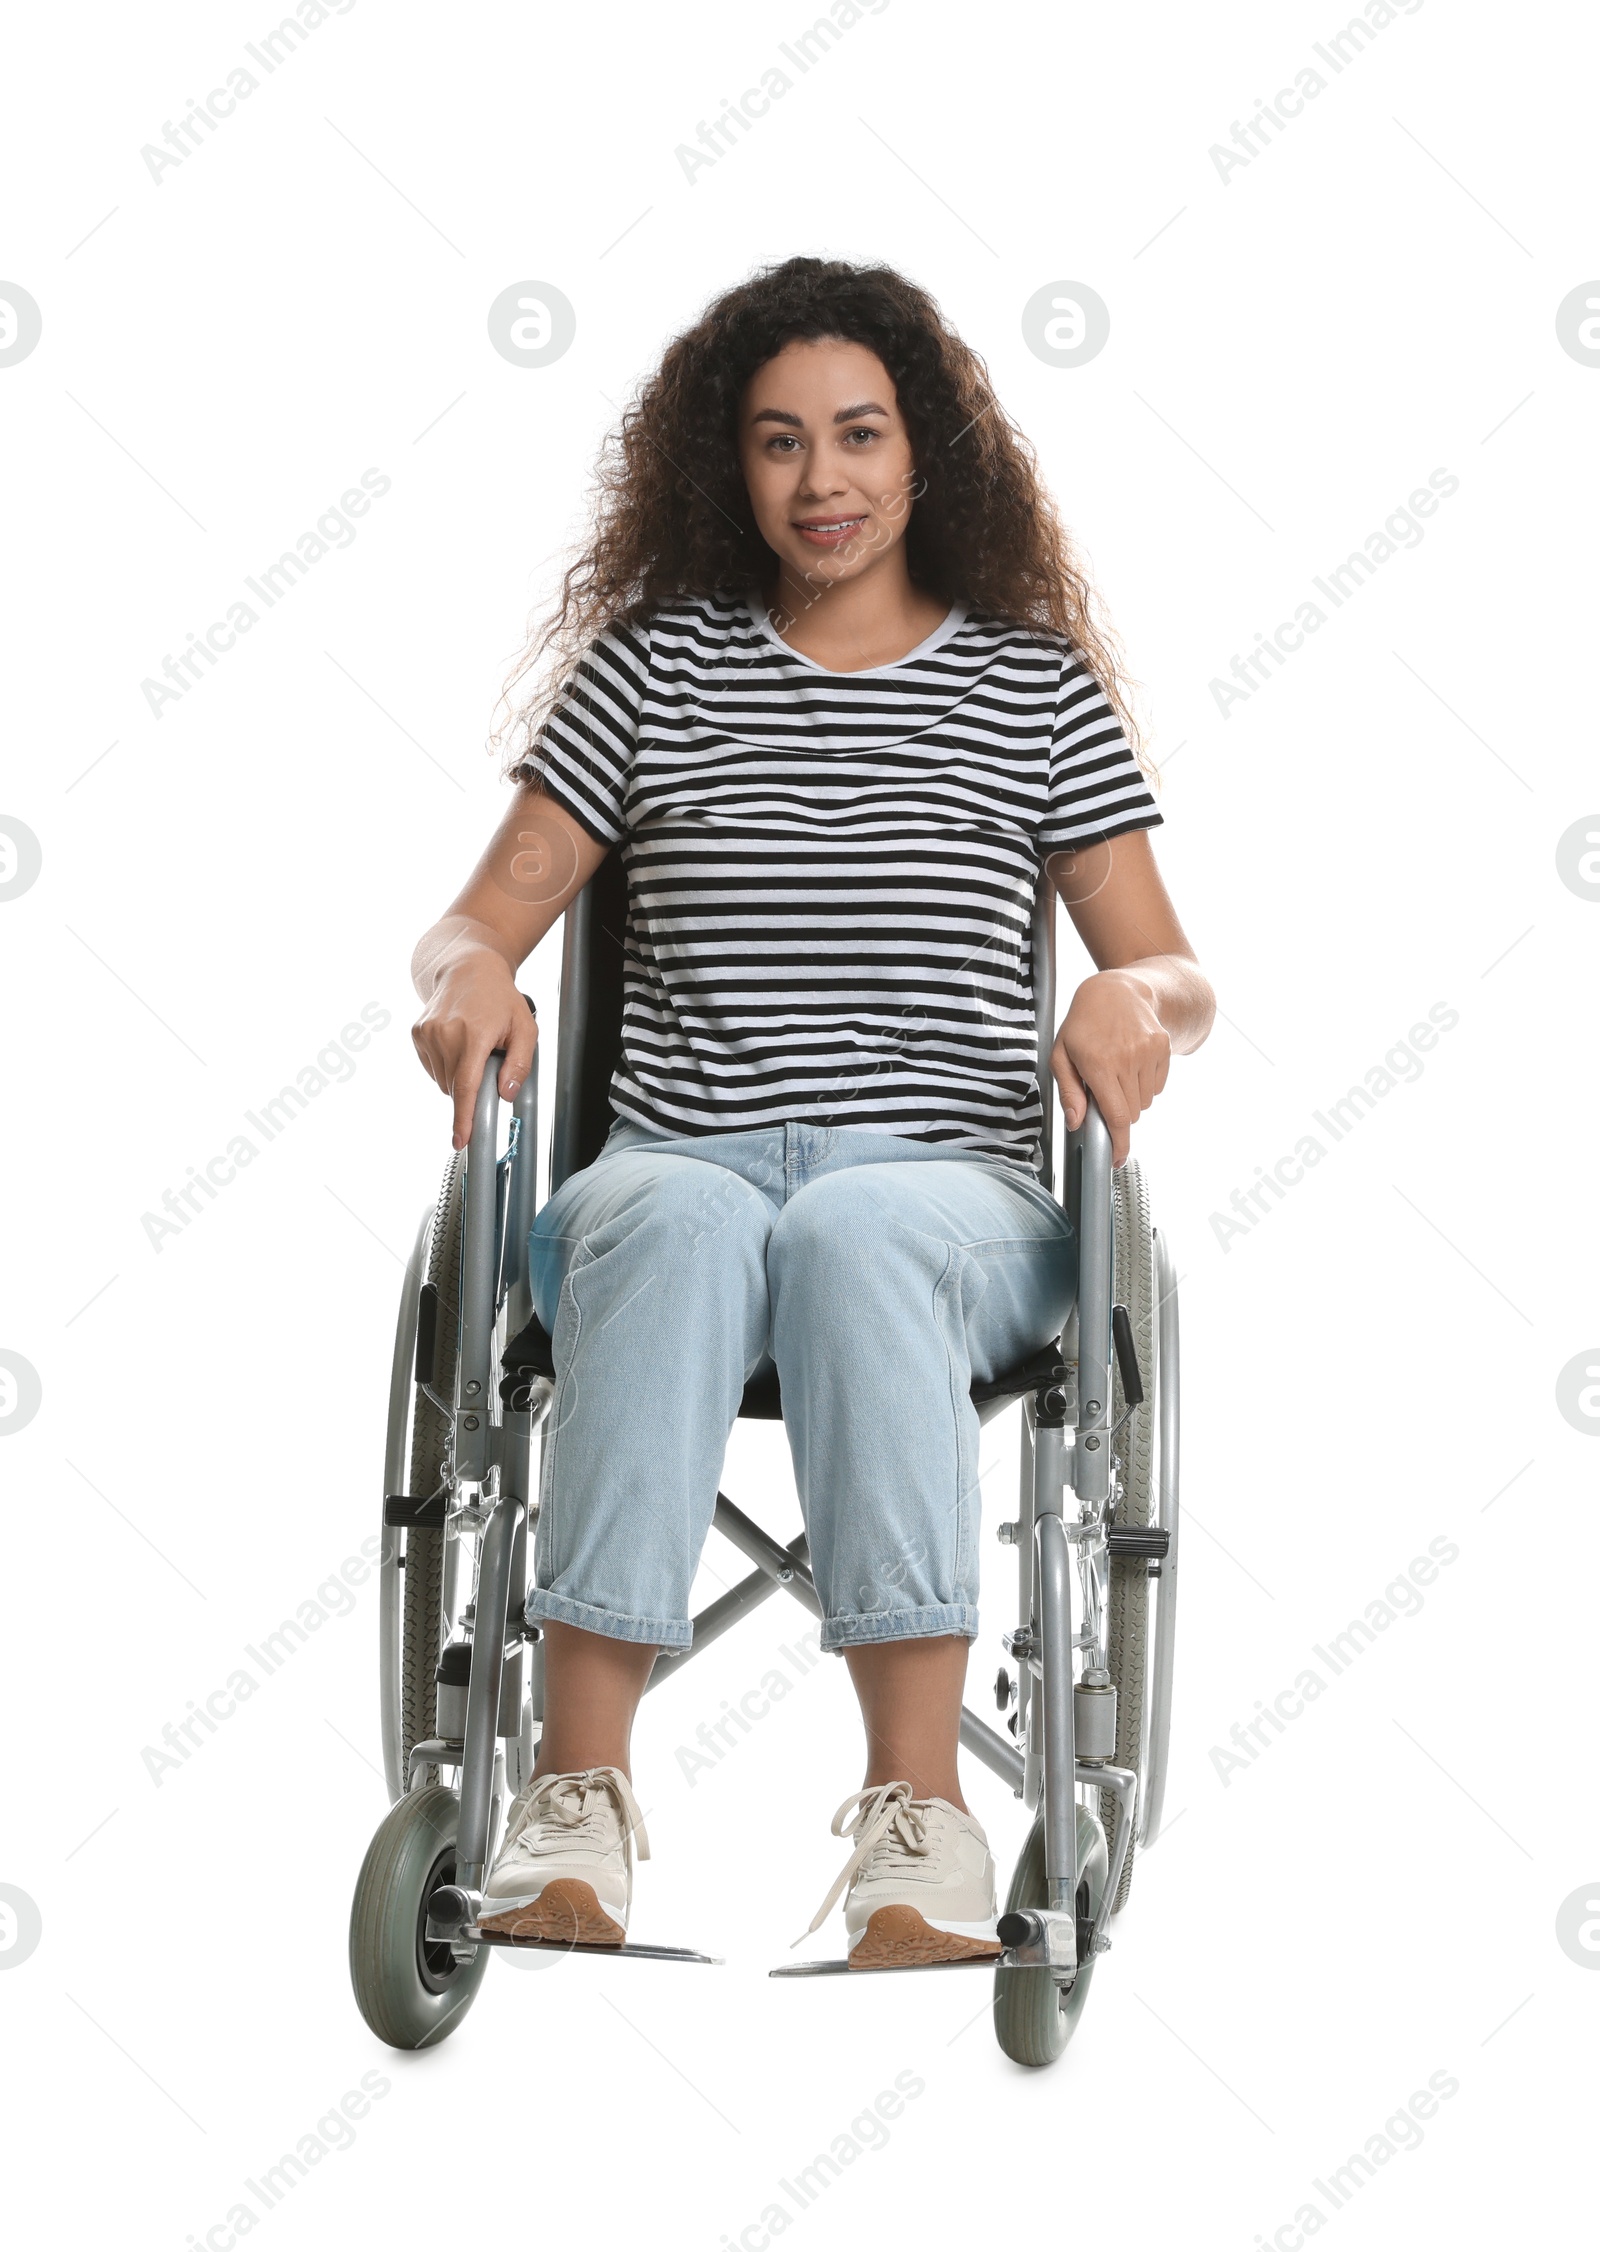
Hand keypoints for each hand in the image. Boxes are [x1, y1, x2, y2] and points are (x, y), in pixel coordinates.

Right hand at [411, 953, 536, 1149]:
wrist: (468, 969)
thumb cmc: (500, 999)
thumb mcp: (525, 1029)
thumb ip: (520, 1064)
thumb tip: (505, 1094)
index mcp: (473, 1034)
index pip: (465, 1086)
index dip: (463, 1118)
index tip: (460, 1140)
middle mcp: (445, 1033)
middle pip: (455, 1088)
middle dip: (472, 1087)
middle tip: (487, 1060)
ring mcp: (427, 1033)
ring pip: (443, 1081)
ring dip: (459, 1077)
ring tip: (472, 1046)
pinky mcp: (417, 1034)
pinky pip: (433, 1069)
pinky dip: (447, 1066)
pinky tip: (458, 1045)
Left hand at [1051, 970, 1170, 1167]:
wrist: (1115, 991)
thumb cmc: (1082, 1026)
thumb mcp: (1061, 1055)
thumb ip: (1068, 1092)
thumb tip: (1075, 1123)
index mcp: (1098, 1063)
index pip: (1117, 1115)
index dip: (1119, 1143)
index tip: (1117, 1159)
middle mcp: (1127, 1058)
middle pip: (1132, 1113)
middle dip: (1118, 1113)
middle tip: (1104, 1092)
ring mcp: (1149, 1052)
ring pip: (1146, 1102)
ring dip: (1132, 1099)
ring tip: (1117, 1072)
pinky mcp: (1163, 1048)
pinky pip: (1158, 1087)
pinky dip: (1145, 1085)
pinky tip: (1132, 1063)